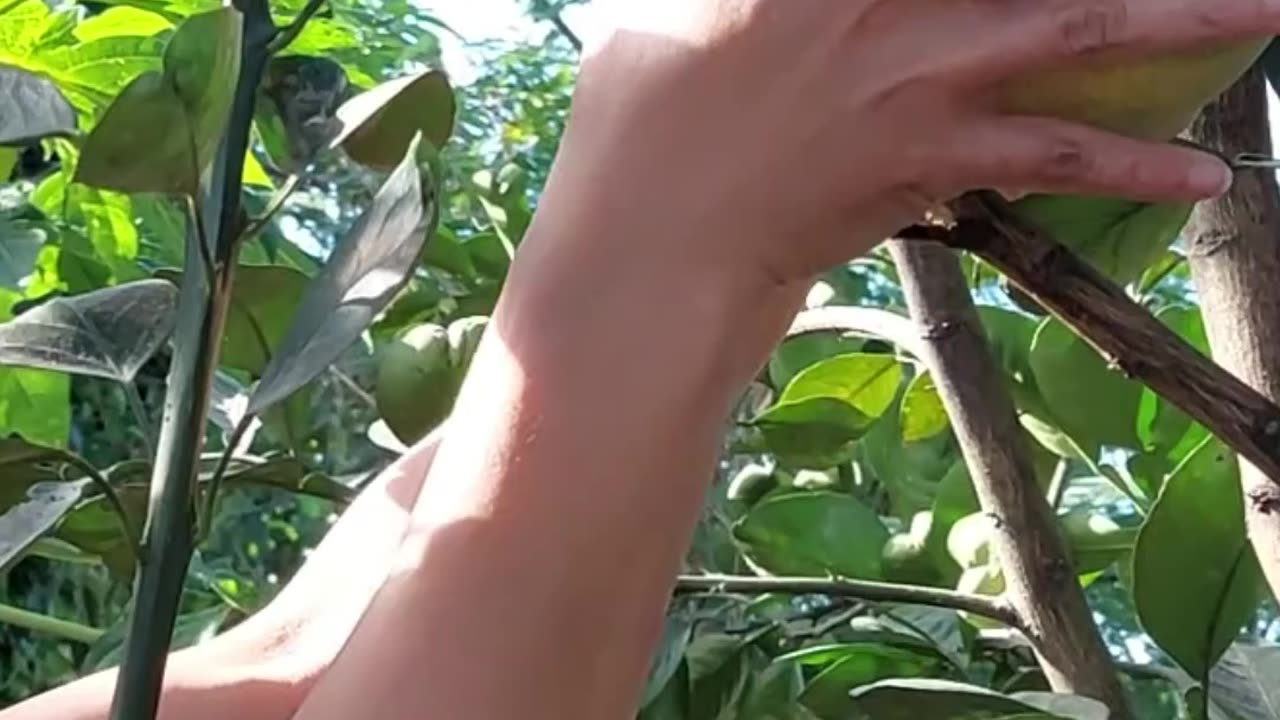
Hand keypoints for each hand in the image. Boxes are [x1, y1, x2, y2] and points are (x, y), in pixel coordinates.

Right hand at [537, 0, 1268, 288]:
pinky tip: (1202, 174)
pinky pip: (1050, 155)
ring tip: (1260, 12)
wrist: (653, 249)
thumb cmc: (632, 129)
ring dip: (1176, 18)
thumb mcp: (664, 14)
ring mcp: (914, 73)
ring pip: (1071, 27)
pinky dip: (1130, 163)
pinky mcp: (928, 156)